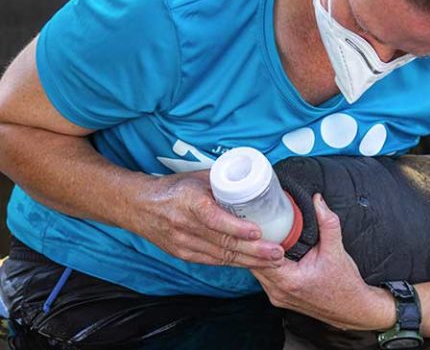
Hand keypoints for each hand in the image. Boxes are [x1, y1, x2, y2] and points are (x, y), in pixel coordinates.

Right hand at [129, 170, 285, 267]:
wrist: (139, 206)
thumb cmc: (173, 188)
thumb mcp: (197, 178)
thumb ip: (224, 181)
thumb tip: (254, 180)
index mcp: (189, 202)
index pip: (214, 219)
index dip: (237, 228)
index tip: (258, 231)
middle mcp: (185, 225)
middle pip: (223, 243)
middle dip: (254, 251)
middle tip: (277, 252)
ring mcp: (183, 243)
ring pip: (222, 256)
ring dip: (250, 261)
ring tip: (273, 261)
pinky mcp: (183, 254)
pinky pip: (214, 261)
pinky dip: (235, 263)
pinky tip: (253, 263)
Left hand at [251, 193, 395, 330]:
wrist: (353, 309)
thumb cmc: (345, 285)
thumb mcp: (337, 250)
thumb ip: (327, 223)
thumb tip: (318, 201)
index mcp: (288, 281)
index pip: (260, 256)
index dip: (258, 238)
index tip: (260, 221)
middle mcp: (278, 292)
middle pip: (254, 263)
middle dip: (255, 244)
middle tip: (259, 223)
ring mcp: (277, 297)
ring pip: (257, 271)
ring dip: (259, 254)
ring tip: (265, 234)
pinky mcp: (280, 297)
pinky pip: (265, 277)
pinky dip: (266, 264)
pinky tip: (272, 251)